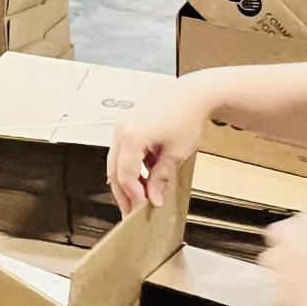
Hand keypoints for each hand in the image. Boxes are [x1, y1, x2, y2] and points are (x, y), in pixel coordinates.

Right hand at [107, 79, 207, 215]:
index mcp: (131, 137)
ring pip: (117, 161)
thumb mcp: (175, 154)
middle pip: (115, 170)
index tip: (144, 209)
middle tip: (132, 212)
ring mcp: (123, 126)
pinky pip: (123, 150)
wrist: (192, 93)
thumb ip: (160, 178)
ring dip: (127, 180)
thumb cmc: (186, 117)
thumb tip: (154, 198)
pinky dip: (131, 165)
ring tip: (140, 196)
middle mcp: (122, 131)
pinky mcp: (128, 124)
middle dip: (123, 193)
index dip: (135, 196)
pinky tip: (145, 176)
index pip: (126, 176)